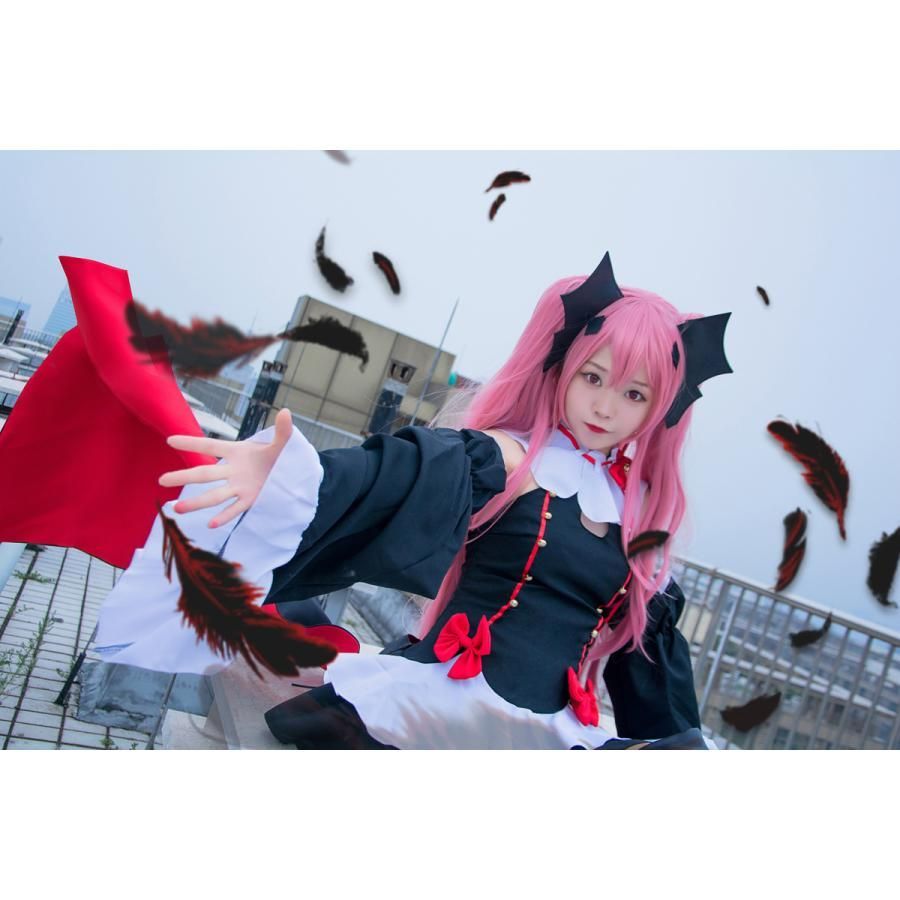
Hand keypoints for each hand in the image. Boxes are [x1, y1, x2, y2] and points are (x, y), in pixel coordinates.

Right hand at [159, 407, 293, 528]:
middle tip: (162, 481)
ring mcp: (239, 486)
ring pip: (214, 495)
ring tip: (176, 508)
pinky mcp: (250, 499)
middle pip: (205, 474)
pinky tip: (212, 524)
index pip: (210, 446)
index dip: (192, 443)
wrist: (288, 473)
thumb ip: (282, 431)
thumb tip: (286, 412)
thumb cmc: (275, 456)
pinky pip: (235, 508)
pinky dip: (225, 515)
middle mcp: (233, 471)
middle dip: (183, 476)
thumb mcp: (280, 443)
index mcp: (236, 452)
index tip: (170, 440)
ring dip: (197, 502)